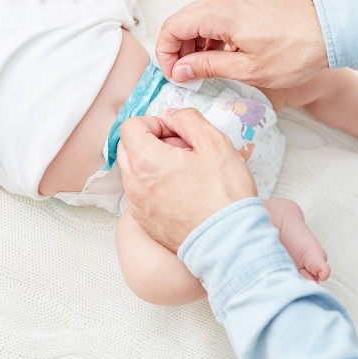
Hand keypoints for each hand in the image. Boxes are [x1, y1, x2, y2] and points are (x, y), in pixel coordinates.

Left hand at [116, 108, 257, 251]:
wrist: (229, 242)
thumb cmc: (224, 195)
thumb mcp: (214, 142)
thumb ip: (187, 119)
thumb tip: (170, 116)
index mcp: (145, 160)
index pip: (130, 126)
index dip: (154, 123)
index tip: (175, 132)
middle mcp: (133, 184)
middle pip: (128, 148)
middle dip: (152, 142)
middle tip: (183, 150)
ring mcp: (137, 206)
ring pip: (134, 172)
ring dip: (154, 164)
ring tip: (186, 172)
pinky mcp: (145, 223)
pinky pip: (141, 194)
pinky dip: (155, 186)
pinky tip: (184, 192)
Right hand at [156, 0, 328, 87]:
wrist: (331, 31)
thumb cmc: (296, 51)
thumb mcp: (248, 69)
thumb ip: (208, 67)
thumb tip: (181, 70)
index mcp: (220, 12)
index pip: (172, 26)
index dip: (165, 53)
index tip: (172, 74)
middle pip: (183, 20)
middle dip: (177, 48)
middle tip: (184, 74)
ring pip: (199, 17)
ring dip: (194, 42)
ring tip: (203, 69)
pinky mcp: (248, 0)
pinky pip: (217, 14)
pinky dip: (211, 34)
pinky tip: (221, 55)